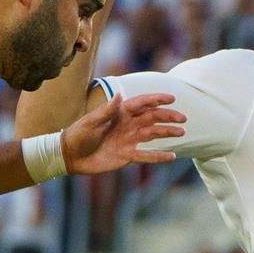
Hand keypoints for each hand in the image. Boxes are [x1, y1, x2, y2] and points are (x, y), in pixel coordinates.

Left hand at [61, 92, 184, 174]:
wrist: (71, 156)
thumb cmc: (78, 134)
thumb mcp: (90, 121)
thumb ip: (106, 110)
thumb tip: (120, 96)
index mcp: (120, 113)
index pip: (142, 104)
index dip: (156, 100)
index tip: (171, 98)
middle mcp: (127, 125)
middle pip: (152, 118)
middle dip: (167, 117)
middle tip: (183, 118)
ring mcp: (128, 140)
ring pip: (152, 134)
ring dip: (167, 133)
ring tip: (181, 132)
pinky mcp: (127, 156)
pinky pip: (146, 156)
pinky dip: (158, 156)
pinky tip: (172, 156)